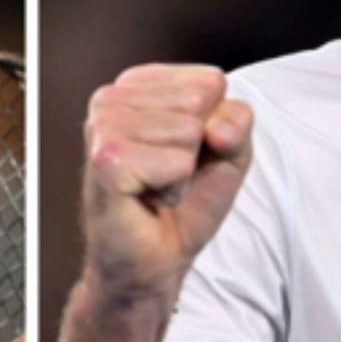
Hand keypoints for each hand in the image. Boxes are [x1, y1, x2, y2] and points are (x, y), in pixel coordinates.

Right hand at [79, 64, 253, 304]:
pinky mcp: (106, 162)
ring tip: (155, 187)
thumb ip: (237, 121)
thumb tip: (215, 126)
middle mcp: (111, 98)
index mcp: (135, 84)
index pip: (210, 80)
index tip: (182, 154)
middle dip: (197, 148)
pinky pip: (176, 162)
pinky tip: (147, 199)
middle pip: (199, 101)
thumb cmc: (185, 204)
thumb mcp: (228, 152)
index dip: (212, 125)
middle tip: (166, 175)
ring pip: (188, 130)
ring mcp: (103, 128)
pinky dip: (174, 189)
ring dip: (182, 172)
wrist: (156, 261)